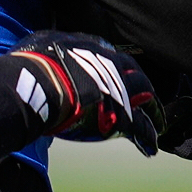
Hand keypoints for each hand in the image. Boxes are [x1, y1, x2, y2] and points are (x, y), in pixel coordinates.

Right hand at [10, 31, 159, 154]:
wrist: (39, 82)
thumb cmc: (33, 64)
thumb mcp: (42, 43)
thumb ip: (51, 47)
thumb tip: (47, 48)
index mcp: (92, 47)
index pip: (111, 56)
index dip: (116, 68)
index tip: (119, 75)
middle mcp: (111, 64)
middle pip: (136, 75)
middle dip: (143, 88)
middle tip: (148, 99)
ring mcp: (119, 89)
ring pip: (146, 99)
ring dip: (154, 112)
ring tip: (158, 124)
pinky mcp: (121, 115)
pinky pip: (141, 127)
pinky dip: (147, 138)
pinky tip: (150, 147)